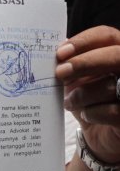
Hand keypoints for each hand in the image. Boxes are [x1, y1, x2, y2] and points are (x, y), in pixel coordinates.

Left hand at [56, 25, 119, 162]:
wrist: (99, 135)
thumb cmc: (89, 100)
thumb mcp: (77, 80)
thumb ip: (70, 64)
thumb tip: (56, 54)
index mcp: (116, 52)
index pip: (107, 35)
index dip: (84, 41)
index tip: (60, 53)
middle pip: (116, 55)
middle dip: (85, 62)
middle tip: (60, 72)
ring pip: (111, 86)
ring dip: (82, 94)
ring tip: (69, 102)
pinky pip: (114, 111)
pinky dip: (93, 113)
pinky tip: (86, 115)